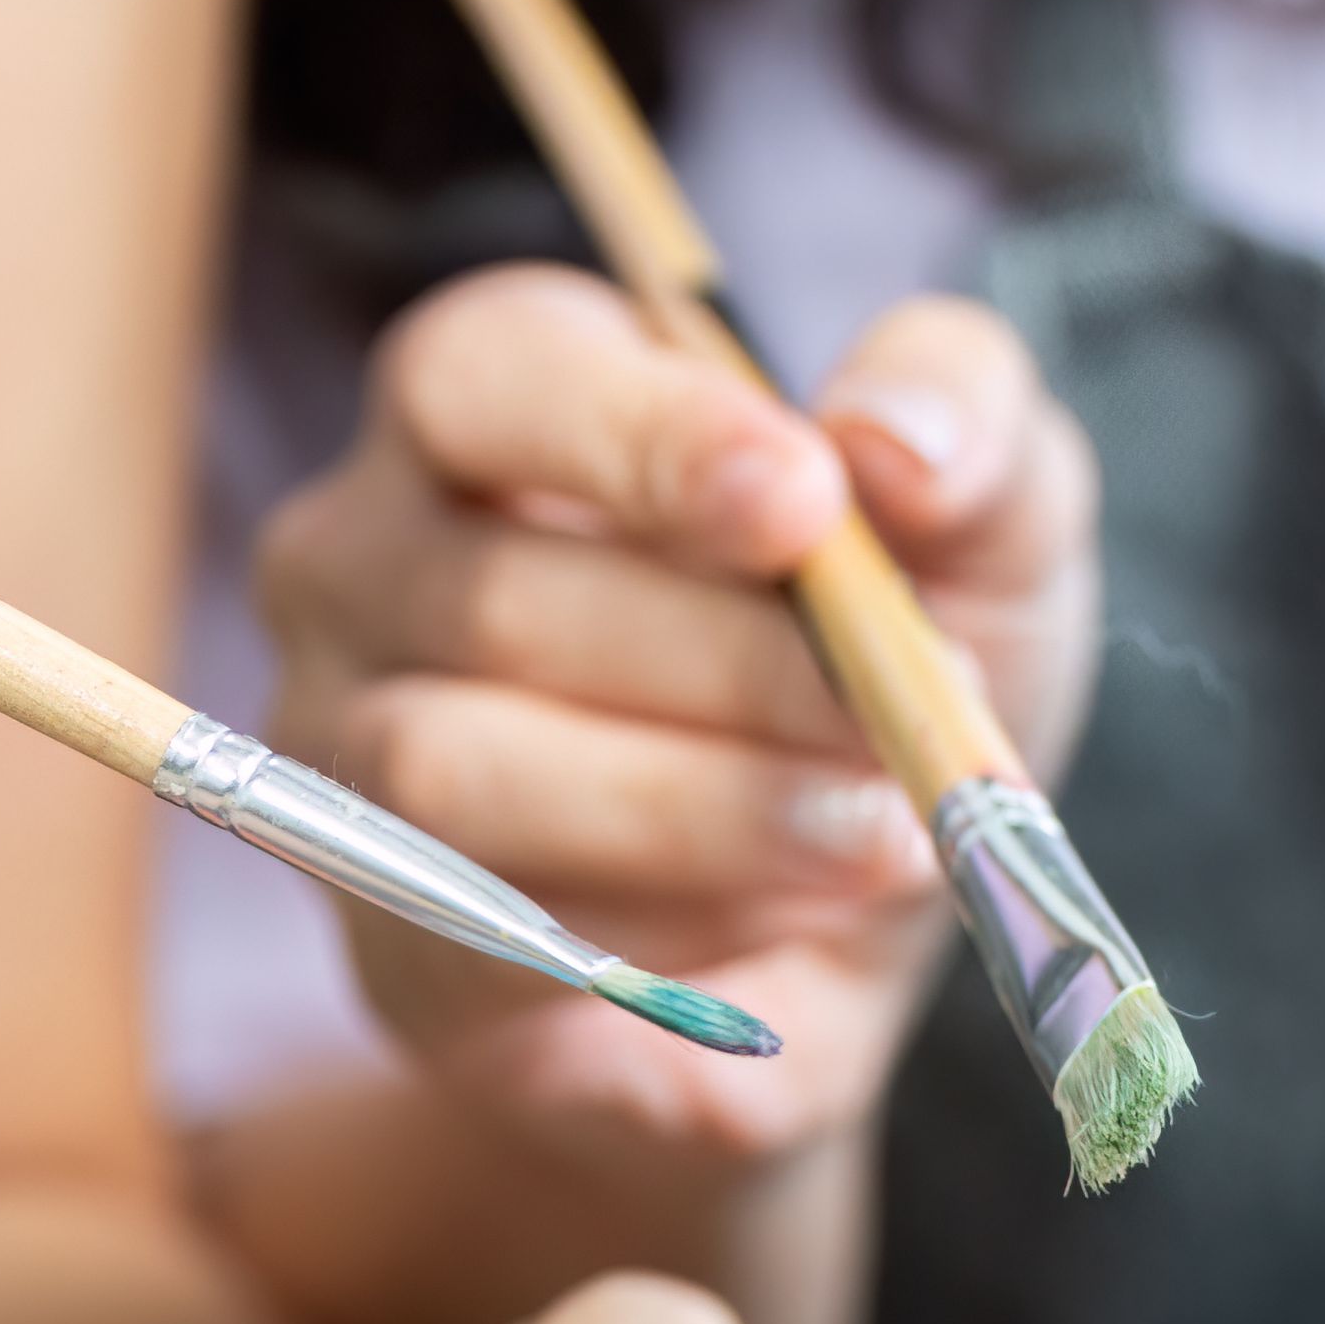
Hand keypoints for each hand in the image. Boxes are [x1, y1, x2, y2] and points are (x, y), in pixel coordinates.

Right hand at [251, 272, 1100, 1159]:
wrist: (856, 921)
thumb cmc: (876, 660)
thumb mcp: (978, 511)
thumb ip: (960, 410)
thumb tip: (892, 439)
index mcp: (483, 406)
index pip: (483, 377)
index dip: (638, 436)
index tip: (806, 500)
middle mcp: (363, 565)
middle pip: (487, 596)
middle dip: (727, 666)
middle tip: (903, 720)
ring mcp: (346, 758)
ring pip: (460, 768)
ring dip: (705, 809)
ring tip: (880, 838)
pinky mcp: (390, 946)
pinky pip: (484, 935)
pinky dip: (668, 936)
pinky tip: (786, 924)